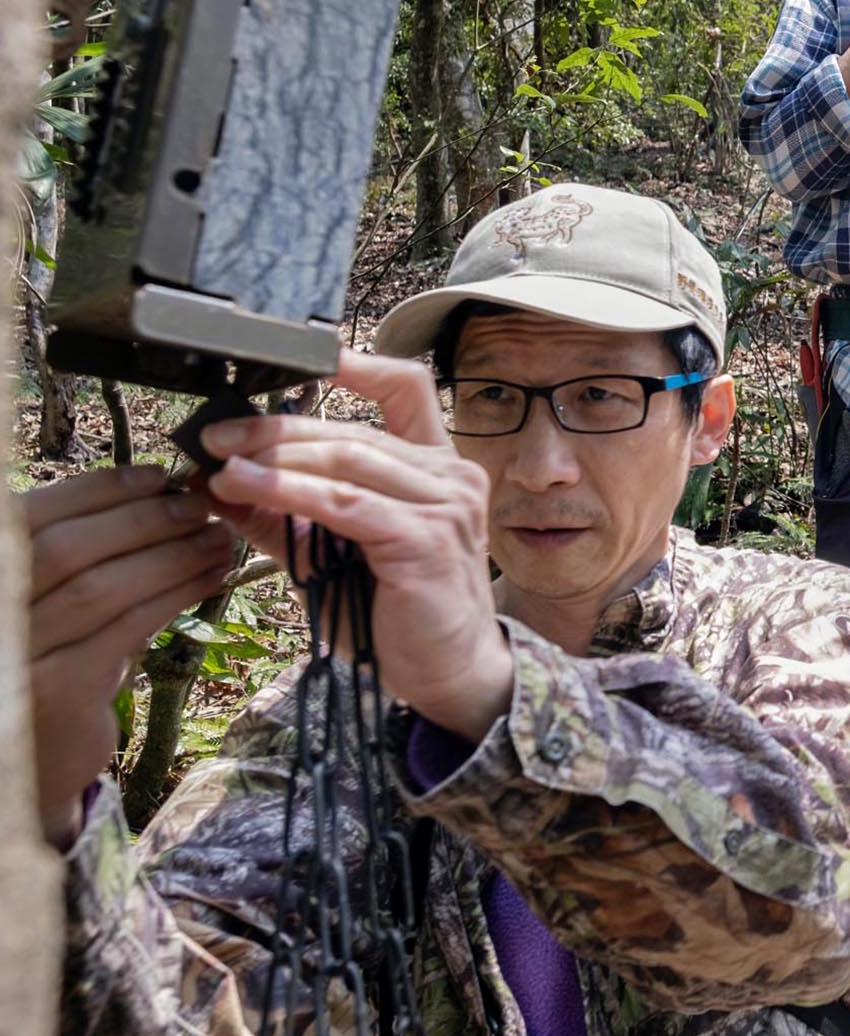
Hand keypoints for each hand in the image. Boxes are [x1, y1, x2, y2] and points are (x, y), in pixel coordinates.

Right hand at [27, 467, 235, 847]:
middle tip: (199, 505)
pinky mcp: (57, 690)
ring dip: (171, 555)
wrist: (30, 762)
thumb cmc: (52, 663)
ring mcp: (17, 652)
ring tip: (217, 540)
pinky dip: (175, 595)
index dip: (98, 489)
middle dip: (143, 518)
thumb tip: (157, 493)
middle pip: (67, 546)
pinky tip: (210, 579)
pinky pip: (127, 627)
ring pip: (102, 586)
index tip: (156, 475)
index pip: (33, 516)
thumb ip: (84, 555)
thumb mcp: (53, 604)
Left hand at [203, 351, 511, 741]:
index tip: (298, 362)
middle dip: (274, 427)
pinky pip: (346, 504)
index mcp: (437, 467)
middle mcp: (450, 476)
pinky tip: (245, 488)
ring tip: (219, 462)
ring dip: (274, 458)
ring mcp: (445, 505)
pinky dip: (288, 492)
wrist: (445, 673)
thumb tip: (219, 480)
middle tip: (214, 433)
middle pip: (354, 428)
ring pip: (348, 460)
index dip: (358, 365)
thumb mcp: (332, 554)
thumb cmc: (395, 614)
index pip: (407, 390)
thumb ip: (287, 514)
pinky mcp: (425, 539)